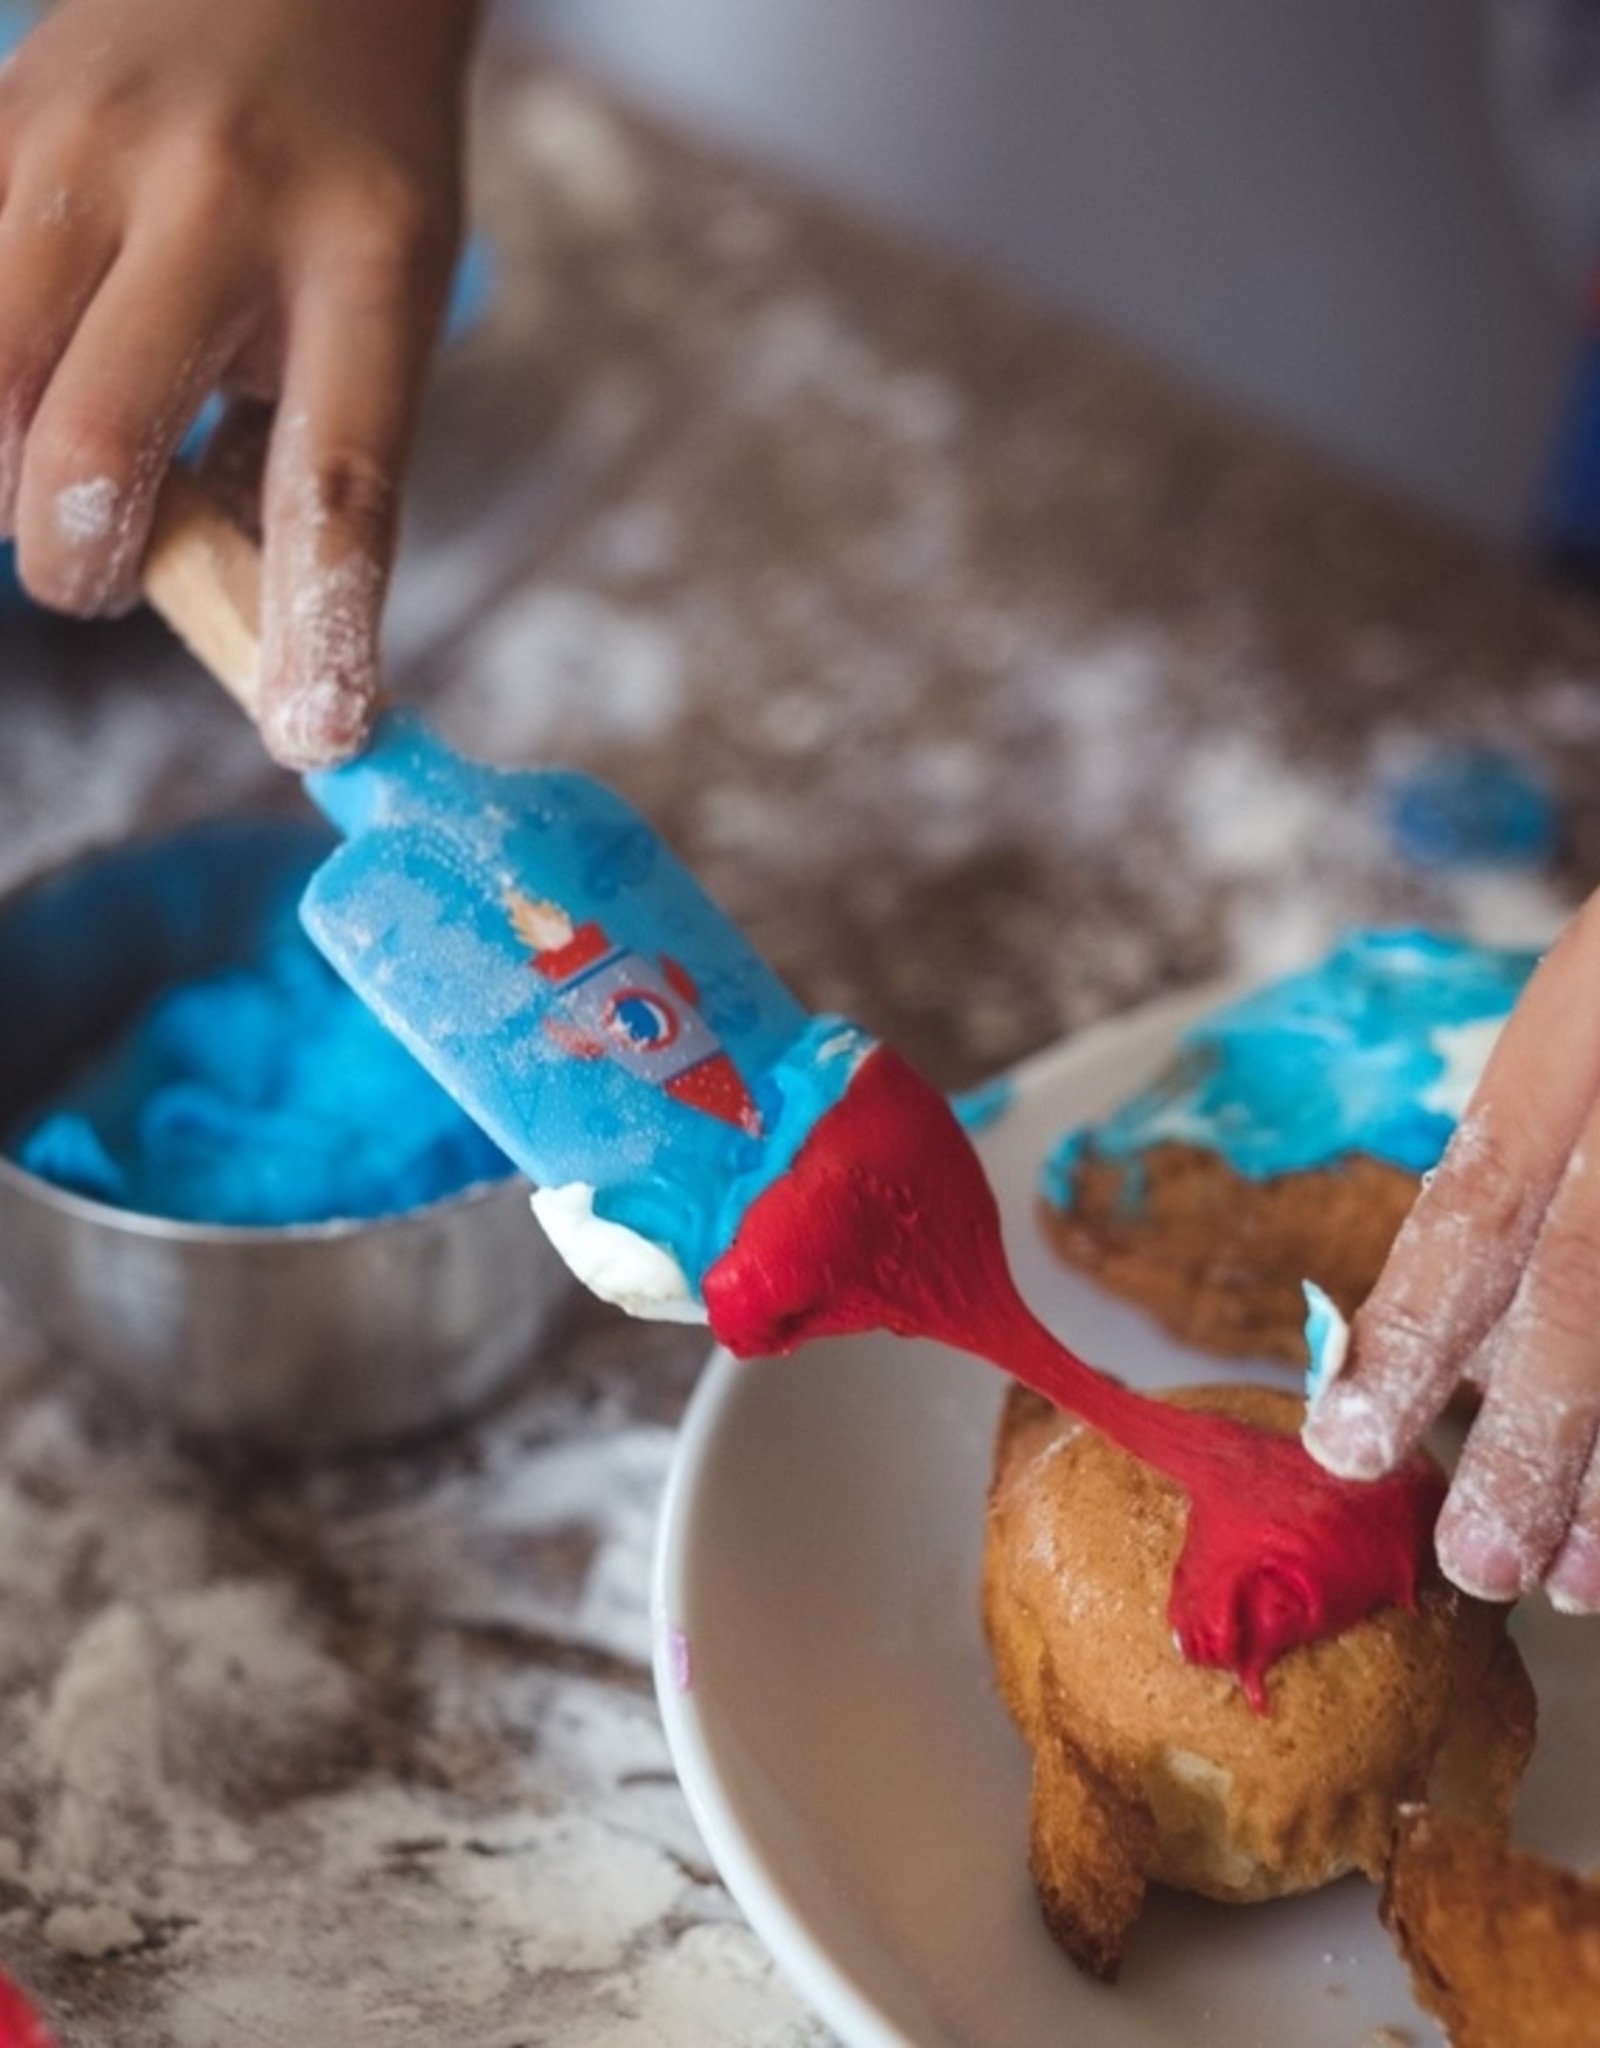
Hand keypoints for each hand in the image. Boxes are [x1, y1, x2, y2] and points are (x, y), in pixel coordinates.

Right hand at [0, 0, 480, 766]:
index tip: (314, 735)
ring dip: (11, 484)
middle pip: (92, 450)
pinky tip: (31, 387)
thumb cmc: (352, 177)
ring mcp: (72, 147)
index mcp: (363, 259)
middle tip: (107, 559)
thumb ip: (302, 459)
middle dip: (85, 563)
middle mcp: (214, 197)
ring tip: (65, 454)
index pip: (336, 482)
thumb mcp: (383, 307)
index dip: (316, 627)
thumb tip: (252, 642)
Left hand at [1303, 893, 1599, 1611]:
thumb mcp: (1577, 1036)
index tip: (1346, 1446)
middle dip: (1538, 1441)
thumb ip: (1528, 1172)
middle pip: (1591, 1284)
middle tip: (1479, 1565)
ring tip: (1585, 1581)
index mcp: (1583, 1023)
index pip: (1481, 1200)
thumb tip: (1460, 1358)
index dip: (1413, 1333)